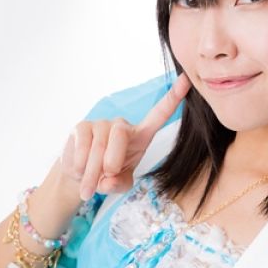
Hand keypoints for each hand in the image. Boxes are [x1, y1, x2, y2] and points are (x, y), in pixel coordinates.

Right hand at [60, 71, 190, 200]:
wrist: (80, 176)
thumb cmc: (107, 177)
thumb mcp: (119, 184)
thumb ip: (119, 184)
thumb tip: (109, 181)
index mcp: (141, 136)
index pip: (159, 114)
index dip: (173, 97)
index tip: (187, 79)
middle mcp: (122, 125)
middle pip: (120, 134)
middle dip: (112, 162)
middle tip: (106, 178)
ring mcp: (102, 124)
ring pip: (99, 145)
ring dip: (93, 172)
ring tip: (89, 187)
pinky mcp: (82, 127)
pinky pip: (82, 145)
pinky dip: (81, 164)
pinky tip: (80, 172)